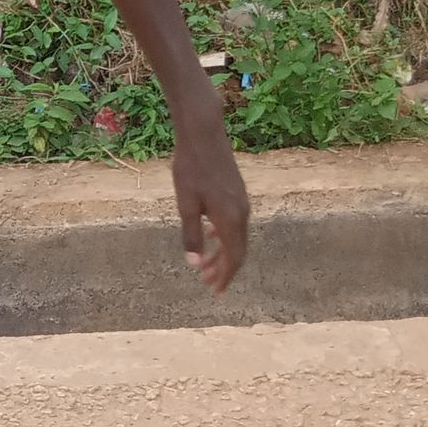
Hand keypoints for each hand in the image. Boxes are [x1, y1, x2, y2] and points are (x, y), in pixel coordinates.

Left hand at [172, 106, 249, 293]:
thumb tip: (193, 264)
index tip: (215, 291)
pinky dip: (223, 236)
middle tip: (206, 284)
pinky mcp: (236, 193)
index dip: (225, 276)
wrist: (204, 135)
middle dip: (222, 269)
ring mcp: (241, 202)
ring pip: (235, 237)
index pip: (234, 258)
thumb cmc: (190, 169)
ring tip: (203, 265)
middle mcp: (241, 213)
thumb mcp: (186, 204)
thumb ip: (191, 235)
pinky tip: (209, 236)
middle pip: (237, 250)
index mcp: (230, 219)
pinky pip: (234, 223)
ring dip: (221, 253)